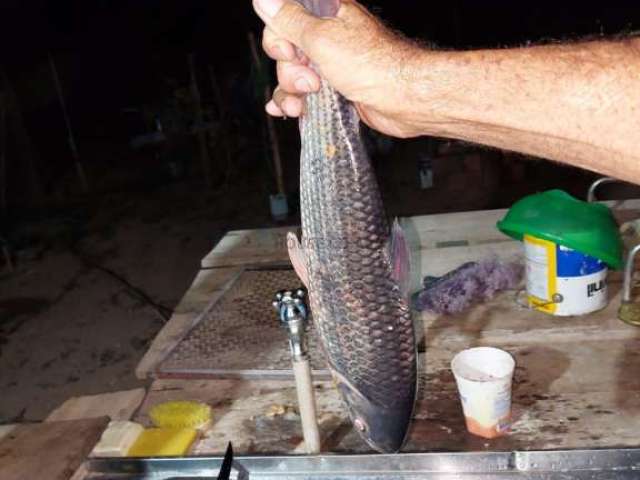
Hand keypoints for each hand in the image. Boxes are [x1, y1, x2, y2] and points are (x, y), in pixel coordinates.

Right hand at [252, 0, 425, 137]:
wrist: (402, 99)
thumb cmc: (369, 65)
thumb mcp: (321, 38)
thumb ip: (289, 20)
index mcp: (325, 16)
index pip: (283, 20)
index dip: (279, 40)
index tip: (290, 53)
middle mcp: (327, 38)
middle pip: (286, 52)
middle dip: (290, 72)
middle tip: (312, 83)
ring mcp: (331, 66)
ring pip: (293, 76)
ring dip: (291, 92)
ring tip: (304, 104)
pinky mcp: (335, 91)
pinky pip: (305, 95)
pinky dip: (295, 102)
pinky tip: (287, 111)